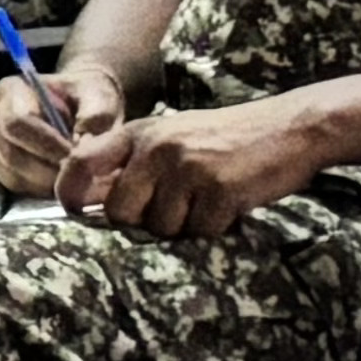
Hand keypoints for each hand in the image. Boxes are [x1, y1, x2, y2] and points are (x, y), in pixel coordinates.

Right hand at [0, 63, 127, 195]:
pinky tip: (58, 181)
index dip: (47, 146)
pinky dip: (37, 189)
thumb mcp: (100, 95)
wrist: (76, 101)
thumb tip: (83, 144)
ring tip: (71, 179)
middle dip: (48, 171)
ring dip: (44, 184)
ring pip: (10, 173)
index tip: (77, 158)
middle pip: (11, 153)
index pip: (17, 122)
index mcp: (12, 90)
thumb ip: (97, 116)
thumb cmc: (86, 96)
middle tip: (79, 177)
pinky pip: (11, 184)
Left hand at [58, 92, 320, 239]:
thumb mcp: (171, 136)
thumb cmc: (226, 137)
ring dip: (183, 225)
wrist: (290, 128)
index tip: (74, 210)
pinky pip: (201, 232)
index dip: (70, 191)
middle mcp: (157, 149)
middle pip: (120, 212)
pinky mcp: (221, 190)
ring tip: (205, 199)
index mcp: (139, 133)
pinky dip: (214, 227)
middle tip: (172, 207)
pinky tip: (228, 203)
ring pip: (161, 228)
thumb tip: (93, 200)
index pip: (81, 162)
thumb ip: (133, 162)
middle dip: (142, 222)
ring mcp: (188, 169)